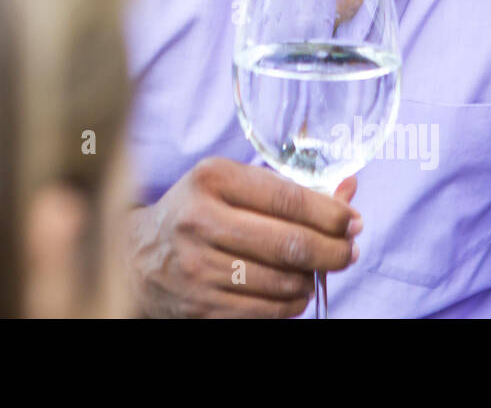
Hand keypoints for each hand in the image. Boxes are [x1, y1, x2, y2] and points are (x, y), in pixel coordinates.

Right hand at [125, 157, 361, 317]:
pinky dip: (292, 303)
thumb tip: (349, 189)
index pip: (287, 199)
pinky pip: (268, 311)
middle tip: (349, 251)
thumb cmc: (196, 212)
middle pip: (291, 244)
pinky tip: (294, 289)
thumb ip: (287, 187)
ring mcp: (199, 267)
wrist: (138, 257)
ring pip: (284, 282)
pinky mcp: (202, 305)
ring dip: (313, 279)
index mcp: (211, 179)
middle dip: (334, 250)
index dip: (330, 214)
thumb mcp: (231, 185)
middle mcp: (200, 220)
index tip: (352, 221)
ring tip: (317, 270)